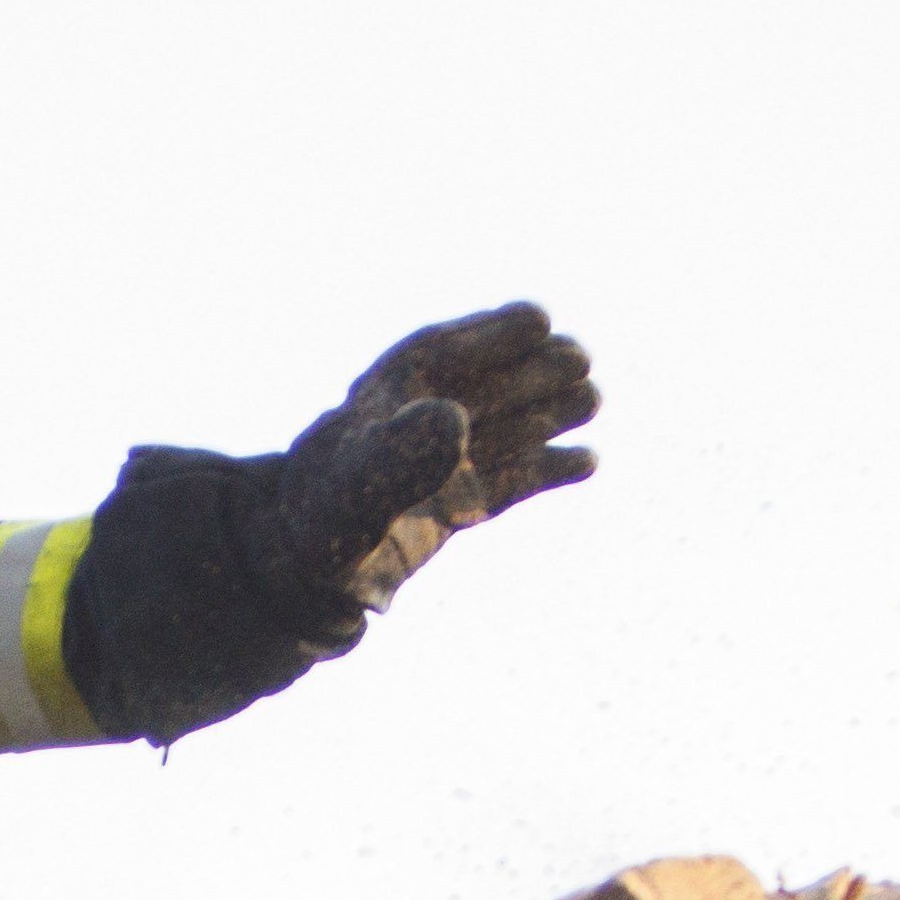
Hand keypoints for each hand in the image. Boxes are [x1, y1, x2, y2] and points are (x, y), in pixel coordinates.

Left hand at [268, 303, 600, 612]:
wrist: (307, 579)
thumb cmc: (324, 525)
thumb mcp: (354, 489)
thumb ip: (397, 456)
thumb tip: (454, 418)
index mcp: (382, 401)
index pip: (442, 353)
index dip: (491, 334)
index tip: (538, 320)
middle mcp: (419, 424)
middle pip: (487, 385)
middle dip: (534, 370)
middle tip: (580, 360)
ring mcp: (444, 465)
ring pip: (508, 426)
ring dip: (551, 411)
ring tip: (592, 400)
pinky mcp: (461, 506)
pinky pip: (513, 480)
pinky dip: (548, 471)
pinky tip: (587, 463)